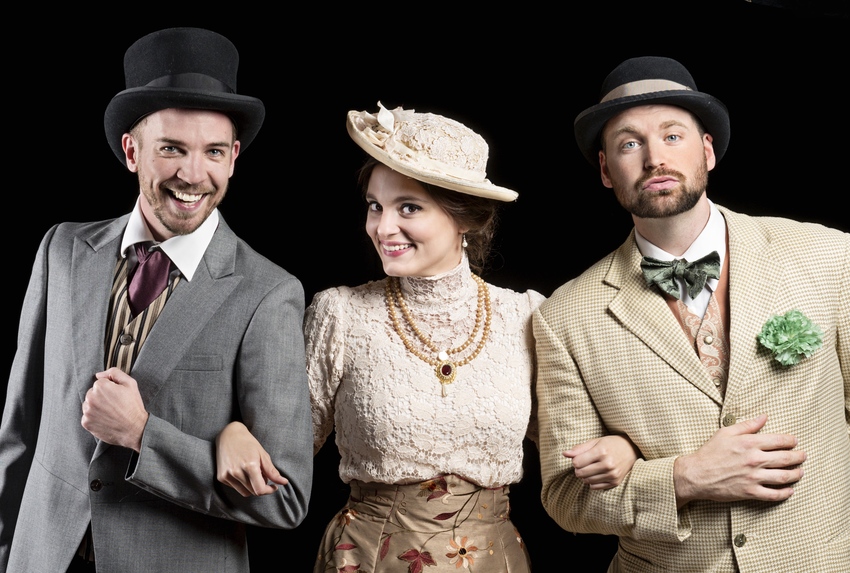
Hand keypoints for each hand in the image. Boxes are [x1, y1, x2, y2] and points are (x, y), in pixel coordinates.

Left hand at [81, 368, 148, 451]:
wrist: (135, 429)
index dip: (110, 389)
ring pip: (89, 405)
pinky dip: (95, 418)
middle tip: (114, 405)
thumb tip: (99, 375)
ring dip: (96, 407)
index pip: (100, 383)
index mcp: (101, 387)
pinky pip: (87, 417)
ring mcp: (87, 411)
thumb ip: (114, 373)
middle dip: (101, 397)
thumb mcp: (130, 383)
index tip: (116, 396)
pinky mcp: (86, 423)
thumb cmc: (133, 407)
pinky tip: (106, 419)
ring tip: (110, 412)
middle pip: (92, 393)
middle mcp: (91, 398)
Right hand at [216, 421, 287, 496]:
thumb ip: (272, 472)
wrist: (228, 435)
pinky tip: (242, 472)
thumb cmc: (248, 443)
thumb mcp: (263, 455)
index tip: (274, 486)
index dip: (269, 490)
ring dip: (252, 487)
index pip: (260, 490)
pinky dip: (242, 484)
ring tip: (253, 473)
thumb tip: (284, 483)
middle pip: (253, 492)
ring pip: (245, 492)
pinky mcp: (221, 477)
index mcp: (250, 466)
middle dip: (261, 486)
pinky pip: (236, 488)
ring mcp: (227, 475)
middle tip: (263, 475)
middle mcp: (237, 472)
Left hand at [565, 435, 639, 489]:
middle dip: (578, 469)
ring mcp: (612, 474)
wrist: (631, 450)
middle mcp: (607, 464)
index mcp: (601, 451)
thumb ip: (579, 448)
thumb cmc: (611, 444)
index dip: (575, 460)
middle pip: (580, 473)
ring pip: (587, 481)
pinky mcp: (615, 482)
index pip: (577, 463)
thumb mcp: (595, 442)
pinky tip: (596, 474)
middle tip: (584, 463)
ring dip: (585, 476)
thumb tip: (564, 454)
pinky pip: (595, 487)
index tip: (580, 457)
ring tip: (591, 468)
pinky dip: (592, 482)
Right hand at [674, 414, 805, 506]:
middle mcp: (755, 460)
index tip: (794, 441)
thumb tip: (764, 417)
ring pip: (784, 477)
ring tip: (800, 472)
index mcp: (749, 443)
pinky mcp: (750, 492)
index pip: (779, 441)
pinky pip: (774, 494)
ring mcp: (754, 477)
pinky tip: (790, 490)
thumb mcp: (726, 432)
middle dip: (799, 457)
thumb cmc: (709, 452)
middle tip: (803, 456)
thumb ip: (747, 425)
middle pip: (786, 458)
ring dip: (796, 474)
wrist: (696, 474)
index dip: (791, 441)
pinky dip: (785, 493)